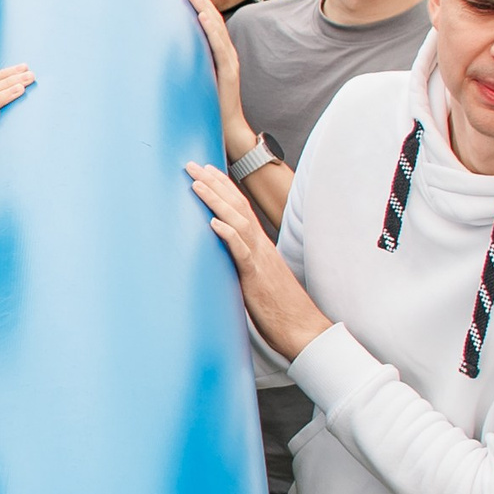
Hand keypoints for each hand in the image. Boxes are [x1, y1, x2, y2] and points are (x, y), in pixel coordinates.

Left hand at [182, 0, 255, 161]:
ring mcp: (229, 61)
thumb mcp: (198, 81)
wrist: (229, 128)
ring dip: (204, 8)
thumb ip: (190, 68)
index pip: (210, 24)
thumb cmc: (211, 107)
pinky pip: (220, 46)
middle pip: (214, 20)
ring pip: (217, 28)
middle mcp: (227, 53)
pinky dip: (211, 29)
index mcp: (220, 54)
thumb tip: (168, 61)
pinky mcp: (229, 71)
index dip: (200, 5)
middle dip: (200, 0)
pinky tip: (202, 17)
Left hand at [186, 161, 332, 360]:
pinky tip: (213, 223)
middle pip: (236, 206)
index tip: (205, 170)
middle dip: (213, 183)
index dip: (223, 187)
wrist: (301, 328)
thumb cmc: (279, 307)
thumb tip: (227, 257)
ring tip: (197, 184)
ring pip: (237, 222)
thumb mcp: (256, 278)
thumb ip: (243, 263)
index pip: (240, 207)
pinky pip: (242, 253)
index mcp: (259, 244)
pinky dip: (228, 235)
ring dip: (216, 201)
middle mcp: (260, 245)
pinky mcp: (256, 277)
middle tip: (192, 164)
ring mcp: (259, 259)